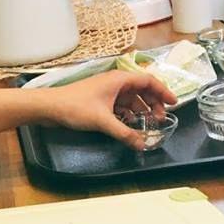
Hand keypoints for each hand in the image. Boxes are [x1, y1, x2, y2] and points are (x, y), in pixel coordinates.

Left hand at [41, 71, 177, 149]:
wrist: (49, 107)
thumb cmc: (74, 107)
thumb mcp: (103, 121)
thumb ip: (124, 133)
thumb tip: (142, 145)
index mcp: (119, 79)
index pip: (149, 80)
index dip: (164, 91)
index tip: (174, 104)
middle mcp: (115, 83)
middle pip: (141, 90)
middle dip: (153, 104)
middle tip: (160, 119)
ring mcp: (106, 92)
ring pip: (130, 99)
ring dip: (140, 110)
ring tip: (147, 124)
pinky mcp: (98, 101)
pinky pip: (119, 106)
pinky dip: (127, 114)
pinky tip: (129, 125)